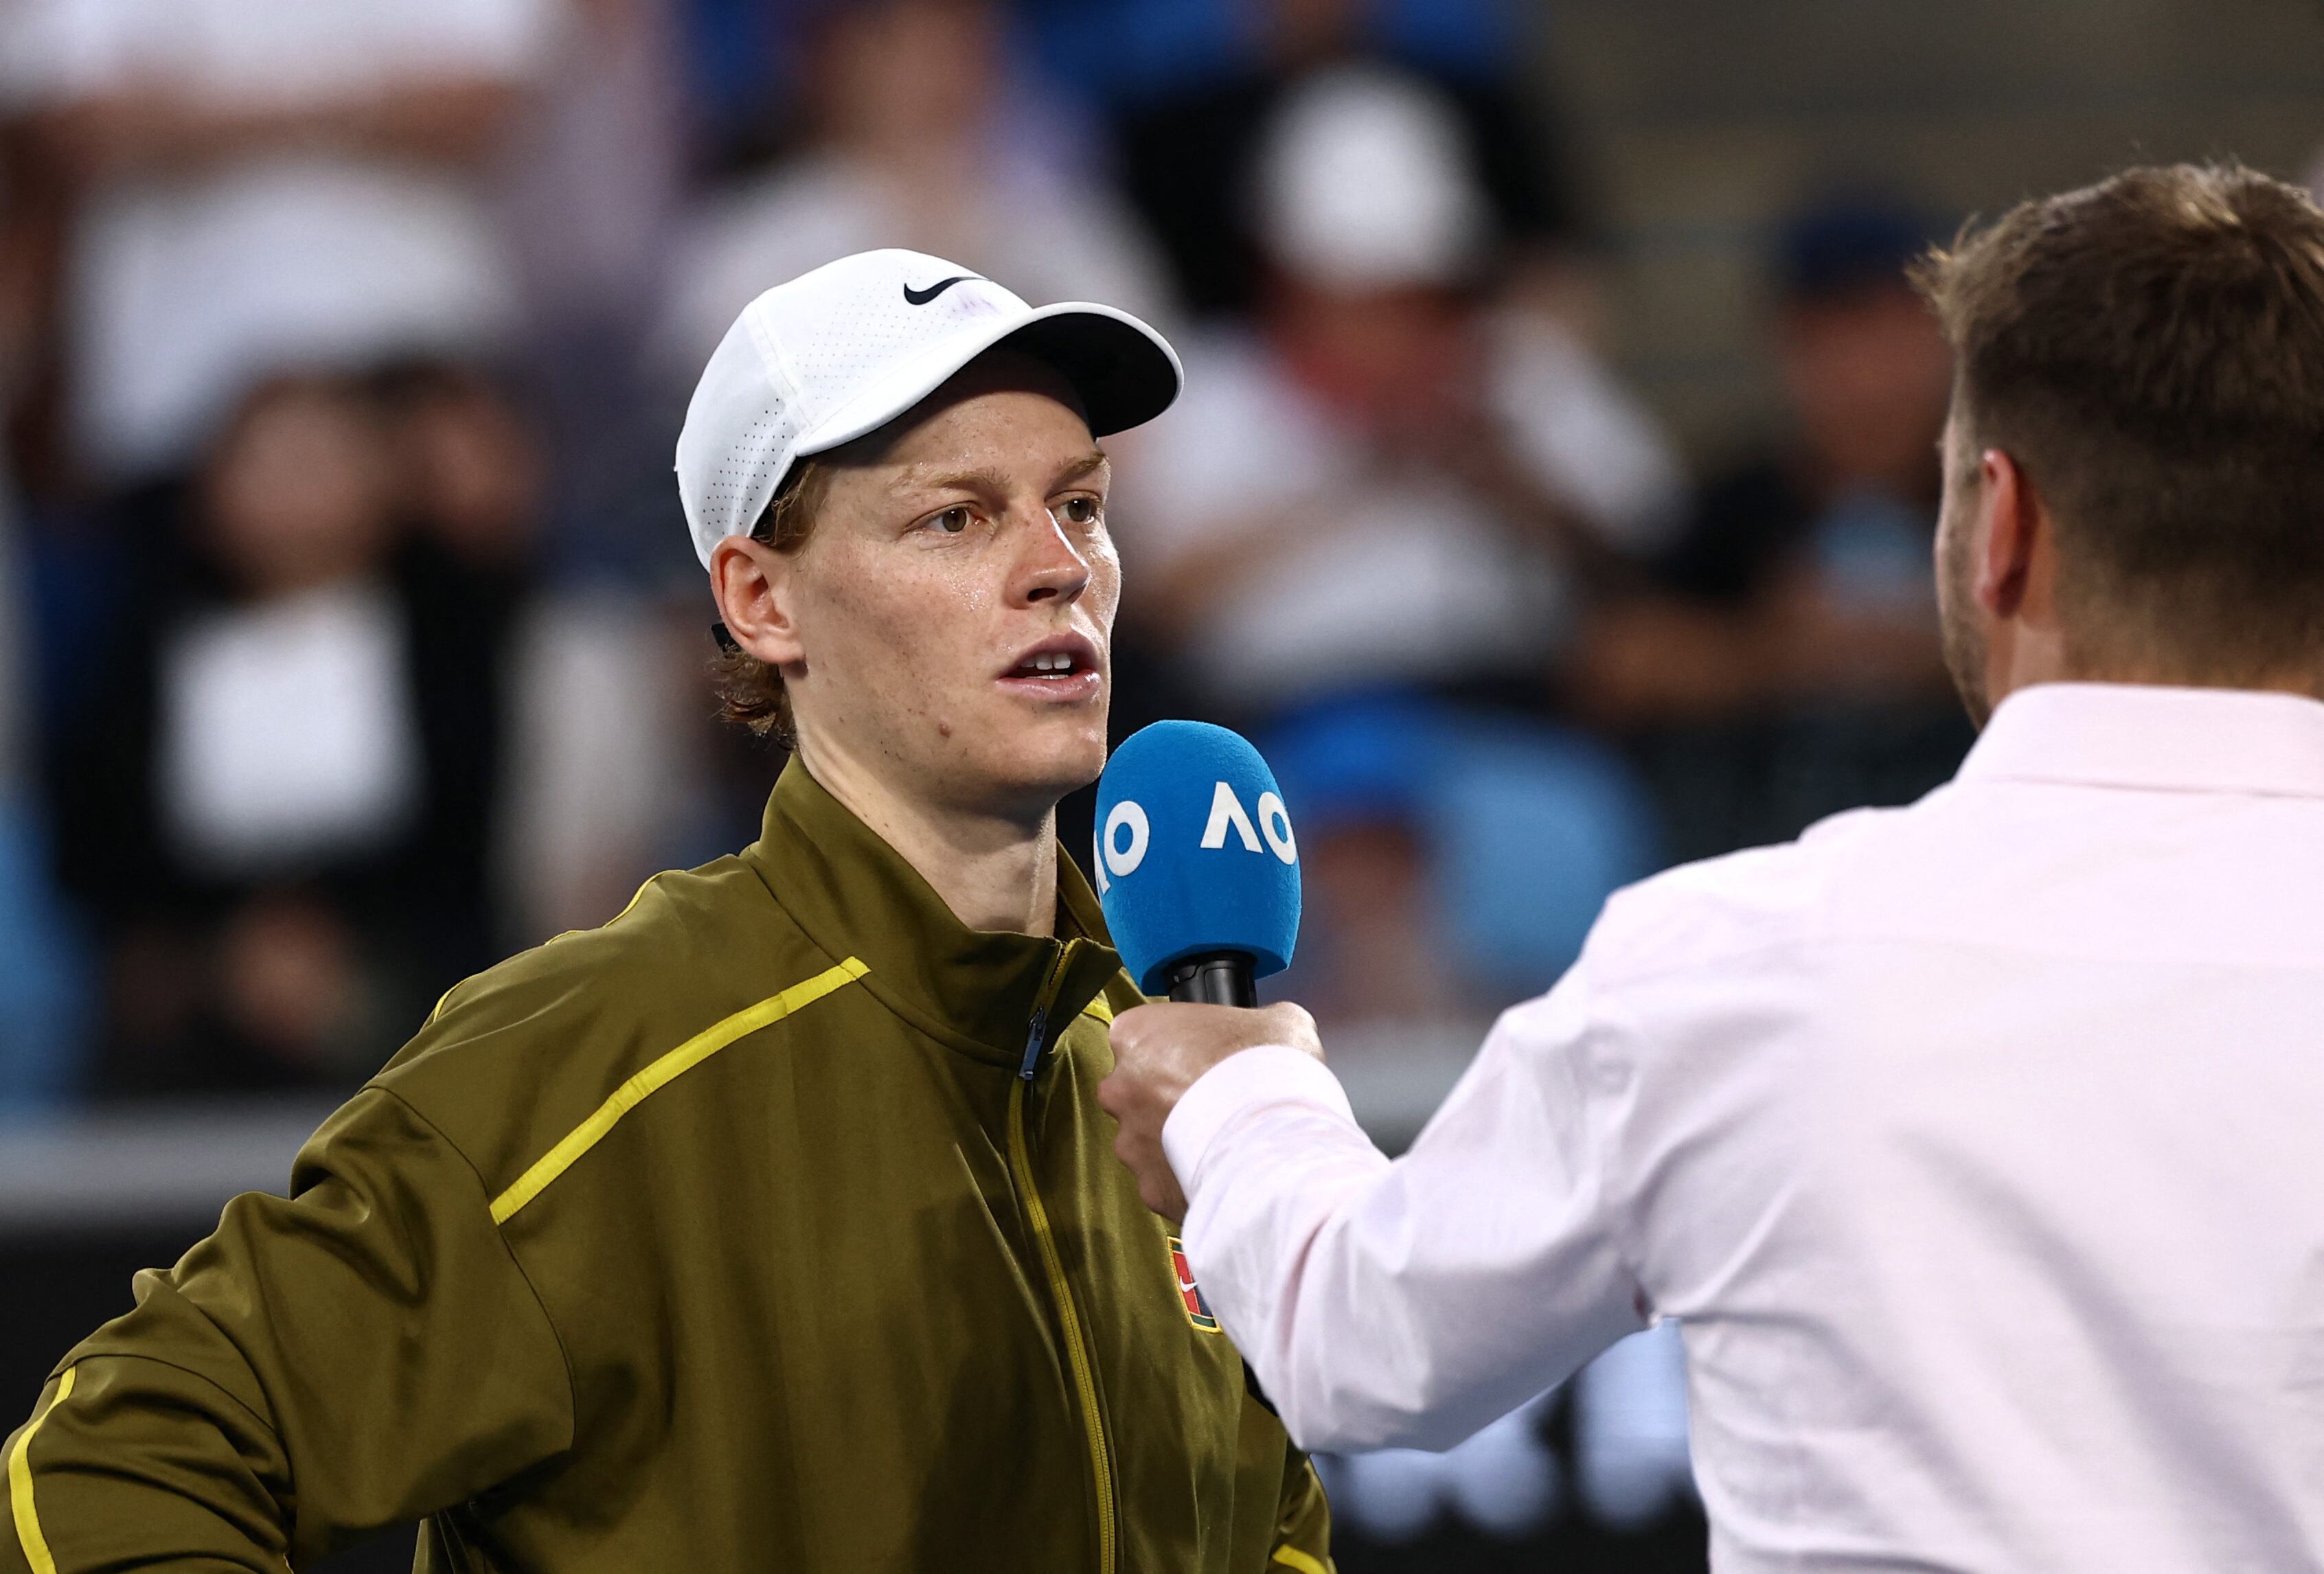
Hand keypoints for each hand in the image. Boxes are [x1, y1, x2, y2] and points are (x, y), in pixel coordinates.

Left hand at [1098, 1001, 1321, 1221]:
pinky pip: (1165, 1181)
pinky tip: (1222, 1168)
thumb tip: (1261, 1036)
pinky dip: (1186, 1177)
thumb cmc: (1269, 1070)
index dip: (1174, 1048)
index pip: (1140, 1037)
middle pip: (1135, 1091)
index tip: (1200, 1059)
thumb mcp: (1275, 1021)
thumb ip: (1249, 1025)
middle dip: (1166, 1098)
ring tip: (1223, 1138)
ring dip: (1175, 1140)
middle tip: (1213, 1100)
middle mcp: (1120, 1089)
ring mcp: (1131, 1143)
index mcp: (1137, 1035)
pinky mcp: (1150, 1188)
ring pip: (1147, 1141)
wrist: (1279, 1139)